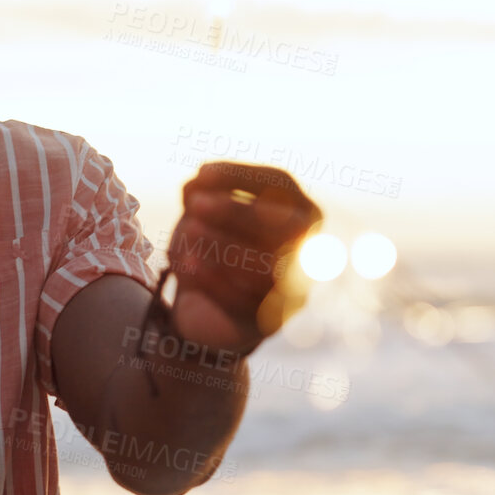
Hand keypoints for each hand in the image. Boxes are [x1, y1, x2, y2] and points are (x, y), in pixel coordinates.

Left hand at [165, 163, 321, 351]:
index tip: (201, 173)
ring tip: (188, 232)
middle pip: (286, 226)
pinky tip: (186, 265)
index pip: (281, 185)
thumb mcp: (206, 215)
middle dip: (238, 212)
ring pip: (266, 268)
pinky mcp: (270, 321)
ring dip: (224, 246)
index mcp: (301, 212)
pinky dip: (213, 281)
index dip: (242, 177)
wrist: (208, 308)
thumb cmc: (214, 246)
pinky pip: (244, 301)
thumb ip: (202, 194)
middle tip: (195, 204)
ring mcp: (294, 289)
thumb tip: (195, 187)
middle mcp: (308, 249)